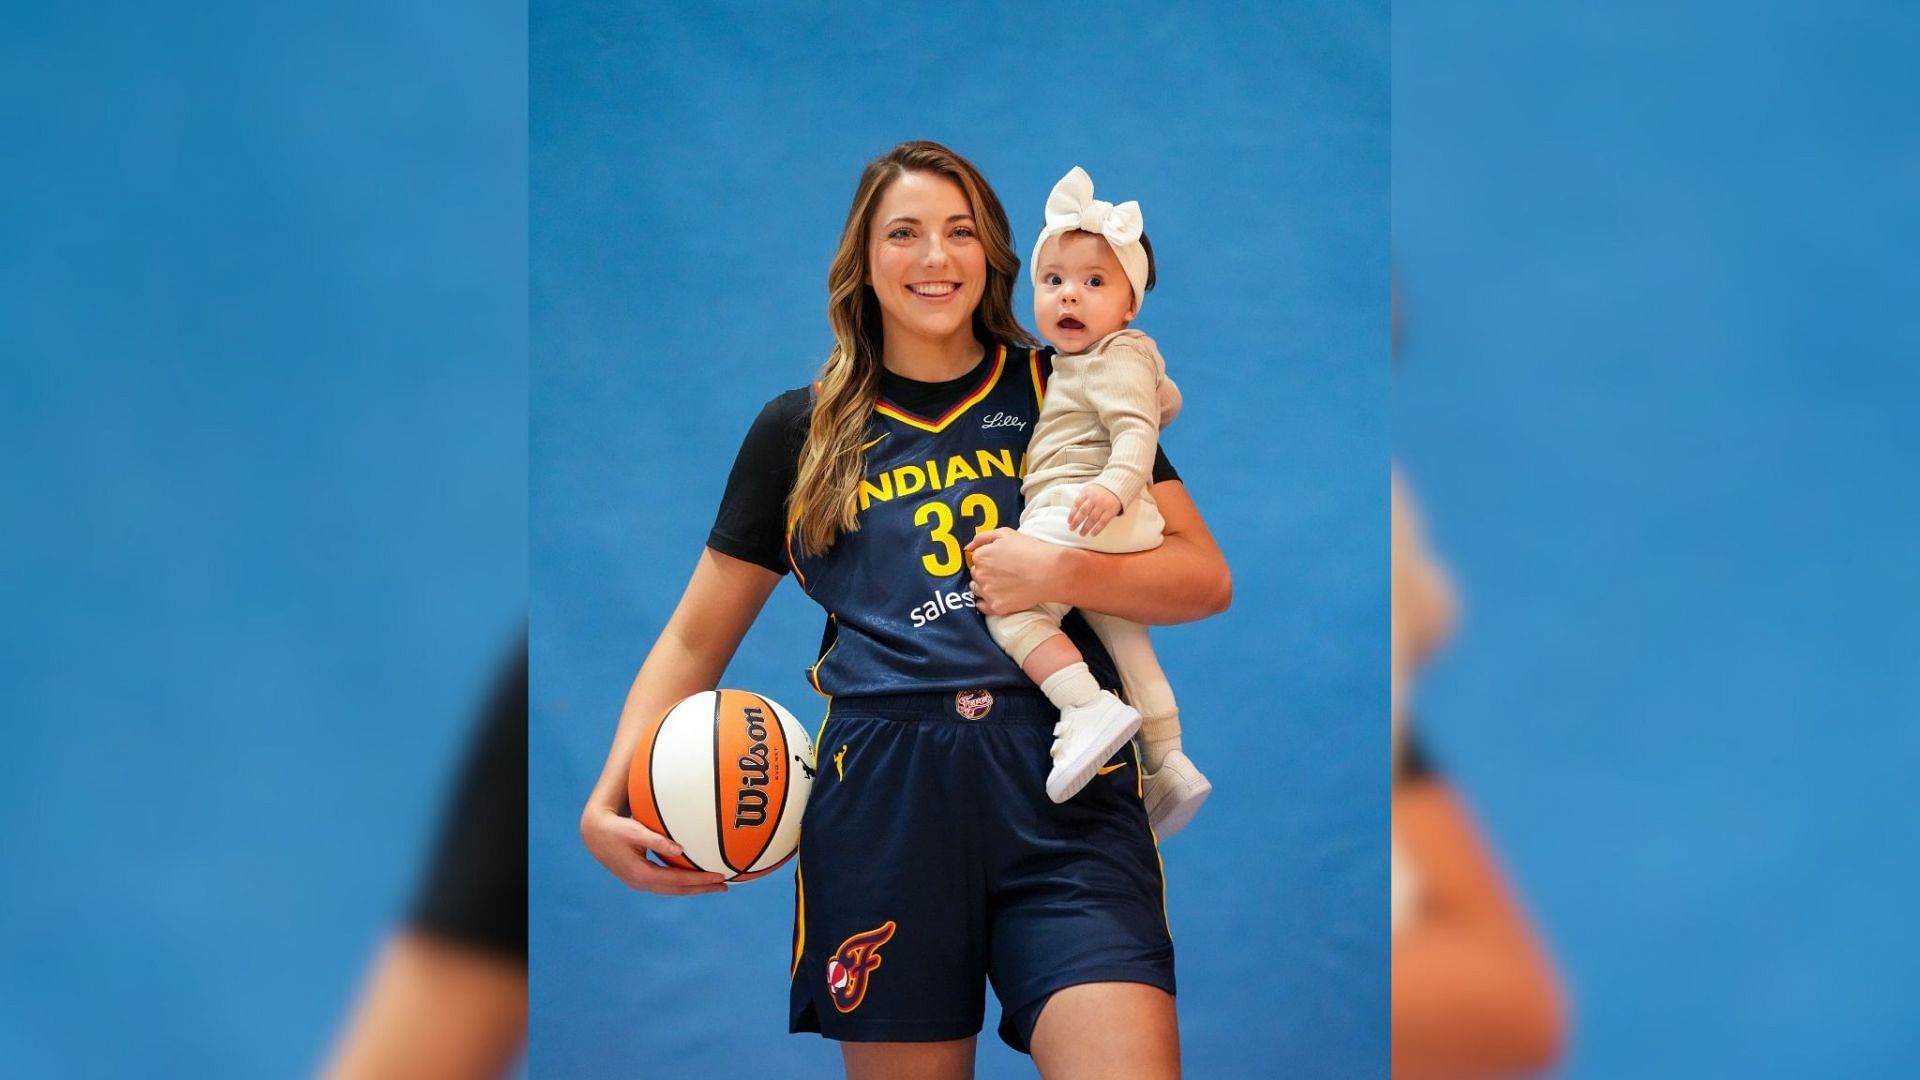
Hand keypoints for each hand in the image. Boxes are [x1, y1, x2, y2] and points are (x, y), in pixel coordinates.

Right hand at [581, 804, 728, 894]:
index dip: (699, 880)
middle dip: (701, 888)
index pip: (677, 880)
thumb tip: (680, 849)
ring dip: (693, 888)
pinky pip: (666, 883)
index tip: (718, 877)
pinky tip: (692, 878)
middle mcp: (641, 882)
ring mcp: (639, 882)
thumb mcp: (634, 831)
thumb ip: (656, 840)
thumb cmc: (615, 828)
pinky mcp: (639, 877)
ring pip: (672, 889)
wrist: (593, 833)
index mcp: (641, 874)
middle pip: (677, 890)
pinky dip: (682, 883)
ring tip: (714, 885)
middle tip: (724, 886)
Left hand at [965, 528, 1069, 614]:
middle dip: (986, 574)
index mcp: (980, 556)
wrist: (1050, 572)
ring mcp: (987, 592)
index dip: (988, 560)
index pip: (976, 560)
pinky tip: (1001, 597)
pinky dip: (987, 603)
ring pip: (978, 590)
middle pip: (976, 575)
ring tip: (1005, 585)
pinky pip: (982, 607)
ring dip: (986, 588)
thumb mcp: (1006, 533)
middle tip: (1005, 573)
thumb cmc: (1030, 550)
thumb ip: (982, 538)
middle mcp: (980, 575)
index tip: (1001, 562)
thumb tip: (967, 548)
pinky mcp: (996, 607)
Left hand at [1069, 485, 1122, 536]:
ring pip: (1092, 518)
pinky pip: (1103, 522)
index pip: (1076, 504)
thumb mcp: (1089, 490)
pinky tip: (1093, 534)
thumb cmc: (1100, 490)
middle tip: (1072, 529)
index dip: (1072, 514)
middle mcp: (1094, 499)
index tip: (1069, 522)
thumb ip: (1082, 499)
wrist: (1118, 485)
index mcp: (1087, 493)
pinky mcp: (1111, 510)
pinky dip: (1097, 529)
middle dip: (1076, 522)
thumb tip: (1073, 513)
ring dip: (1086, 528)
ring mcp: (1103, 505)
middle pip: (1083, 512)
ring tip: (1082, 533)